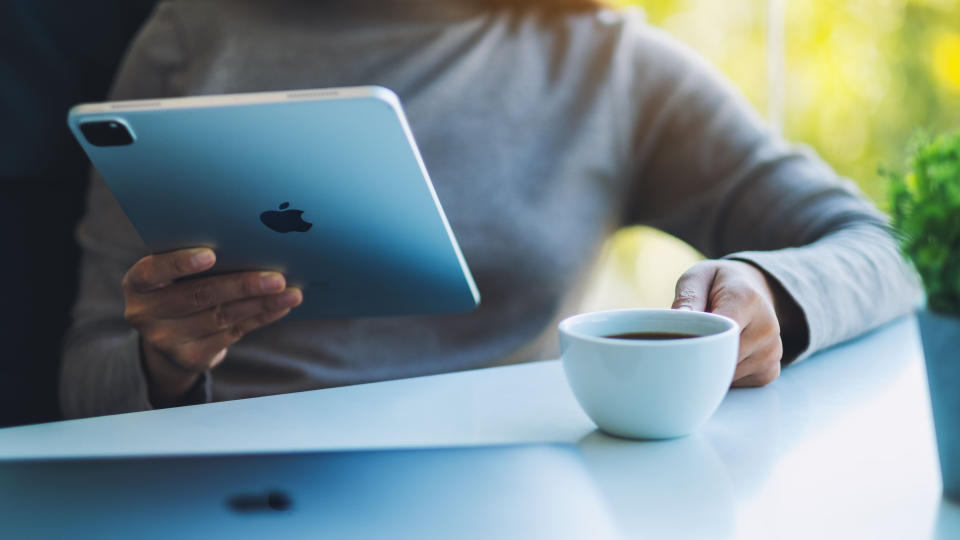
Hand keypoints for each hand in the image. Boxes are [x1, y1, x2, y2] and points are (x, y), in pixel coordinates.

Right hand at [122, 247, 302, 406]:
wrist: (167, 339)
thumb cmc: (178, 287)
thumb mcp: (173, 273)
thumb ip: (196, 260)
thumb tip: (251, 242)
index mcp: (138, 284)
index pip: (153, 270)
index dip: (180, 263)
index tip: (210, 255)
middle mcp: (145, 313)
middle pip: (199, 296)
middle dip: (242, 285)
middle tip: (277, 277)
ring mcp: (167, 340)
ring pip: (221, 317)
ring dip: (261, 303)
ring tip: (291, 292)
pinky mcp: (191, 358)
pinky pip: (233, 333)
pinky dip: (261, 317)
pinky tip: (281, 306)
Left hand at [671, 260, 785, 386]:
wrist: (753, 288)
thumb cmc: (718, 284)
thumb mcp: (698, 277)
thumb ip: (688, 297)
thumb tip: (679, 319)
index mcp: (747, 300)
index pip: (720, 334)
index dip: (695, 343)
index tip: (678, 342)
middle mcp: (766, 328)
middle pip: (721, 359)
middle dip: (698, 357)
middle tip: (684, 342)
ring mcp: (772, 353)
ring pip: (726, 376)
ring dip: (709, 367)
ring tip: (707, 343)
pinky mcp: (770, 371)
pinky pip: (736, 384)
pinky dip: (722, 375)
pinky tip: (721, 355)